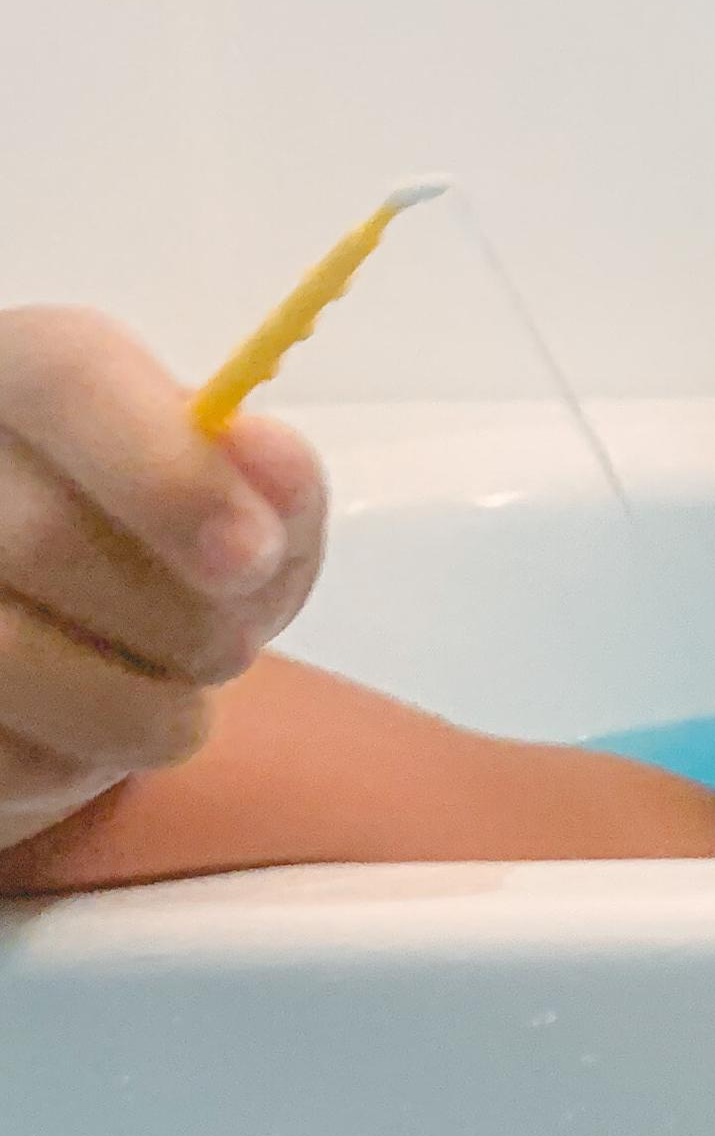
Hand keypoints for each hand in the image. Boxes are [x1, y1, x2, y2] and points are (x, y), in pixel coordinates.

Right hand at [0, 309, 324, 860]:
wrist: (57, 657)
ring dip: (135, 707)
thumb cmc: (152, 556)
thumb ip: (268, 482)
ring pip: (6, 655)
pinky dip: (71, 765)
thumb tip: (264, 451)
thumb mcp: (231, 508)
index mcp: (19, 370)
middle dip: (181, 622)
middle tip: (232, 650)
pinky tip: (84, 734)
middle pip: (44, 536)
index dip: (170, 477)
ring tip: (173, 702)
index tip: (251, 560)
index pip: (71, 379)